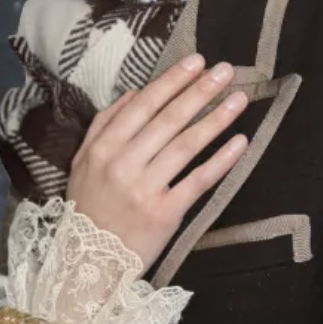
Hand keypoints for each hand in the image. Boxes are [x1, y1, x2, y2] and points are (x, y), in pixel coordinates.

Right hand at [66, 54, 247, 269]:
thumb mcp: (83, 162)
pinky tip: (239, 142)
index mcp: (103, 148)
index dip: (172, 81)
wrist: (88, 262)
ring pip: (186, 145)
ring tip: (238, 99)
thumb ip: (105, 125)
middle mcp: (123, 165)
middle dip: (199, 91)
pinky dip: (220, 161)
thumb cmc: (89, 207)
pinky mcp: (164, 213)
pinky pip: (198, 181)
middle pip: (168, 120)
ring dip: (215, 119)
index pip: (143, 106)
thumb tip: (136, 93)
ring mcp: (144, 189)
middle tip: (225, 70)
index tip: (197, 61)